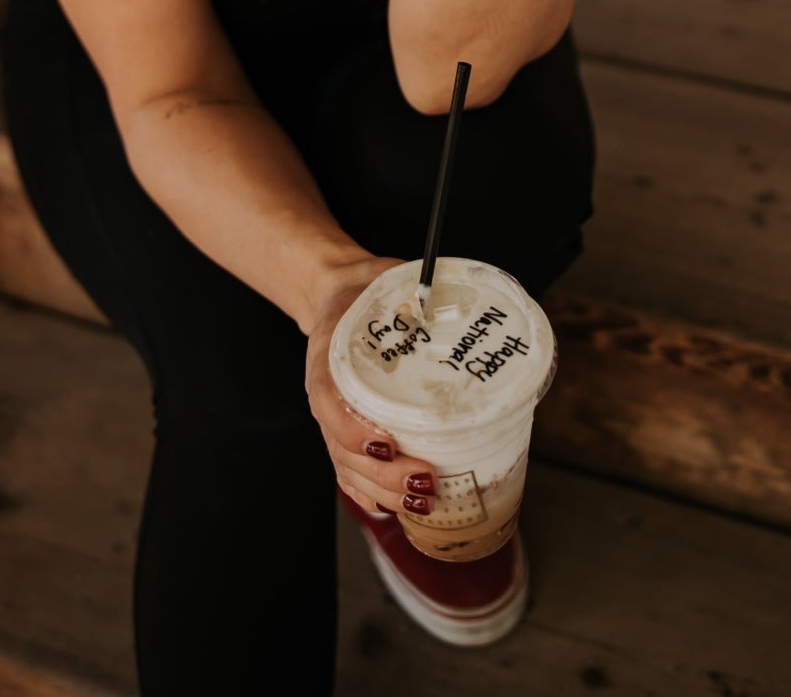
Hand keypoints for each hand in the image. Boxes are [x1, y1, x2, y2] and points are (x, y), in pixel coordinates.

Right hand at [303, 254, 439, 517]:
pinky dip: (370, 496)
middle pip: (343, 450)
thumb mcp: (386, 280)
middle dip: (385, 475)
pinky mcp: (343, 431)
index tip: (388, 443)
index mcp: (328, 357)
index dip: (354, 430)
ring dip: (385, 492)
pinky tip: (396, 509)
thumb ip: (418, 288)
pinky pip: (349, 474)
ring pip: (348, 469)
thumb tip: (464, 296)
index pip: (328, 402)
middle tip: (427, 480)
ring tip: (424, 503)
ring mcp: (332, 419)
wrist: (337, 294)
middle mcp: (326, 396)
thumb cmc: (367, 293)